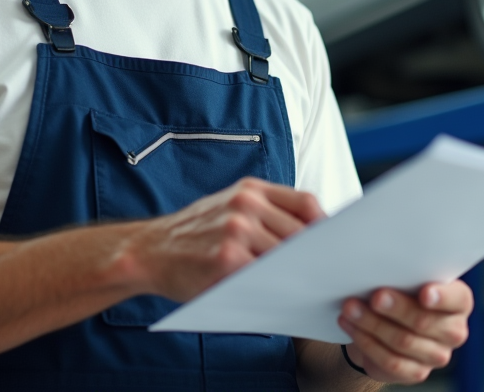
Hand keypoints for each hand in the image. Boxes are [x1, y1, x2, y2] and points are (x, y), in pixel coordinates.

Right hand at [126, 177, 324, 301]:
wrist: (148, 250)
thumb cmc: (192, 234)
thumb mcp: (228, 206)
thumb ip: (265, 212)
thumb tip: (311, 235)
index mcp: (250, 189)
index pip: (305, 202)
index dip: (325, 225)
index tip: (335, 244)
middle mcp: (245, 205)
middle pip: (301, 231)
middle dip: (315, 255)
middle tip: (328, 273)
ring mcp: (236, 231)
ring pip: (286, 255)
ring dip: (299, 273)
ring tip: (308, 286)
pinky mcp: (227, 260)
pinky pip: (265, 277)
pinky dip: (277, 287)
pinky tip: (281, 294)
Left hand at [338, 281, 472, 383]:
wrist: (388, 323)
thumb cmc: (402, 292)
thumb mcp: (408, 279)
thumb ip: (405, 275)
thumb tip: (381, 270)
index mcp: (458, 302)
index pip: (457, 299)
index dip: (441, 297)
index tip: (424, 293)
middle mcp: (453, 331)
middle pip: (424, 321)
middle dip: (396, 308)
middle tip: (374, 297)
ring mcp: (437, 355)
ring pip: (403, 341)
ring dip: (372, 324)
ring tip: (351, 308)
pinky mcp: (417, 372)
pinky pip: (391, 361)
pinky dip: (367, 342)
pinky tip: (351, 326)